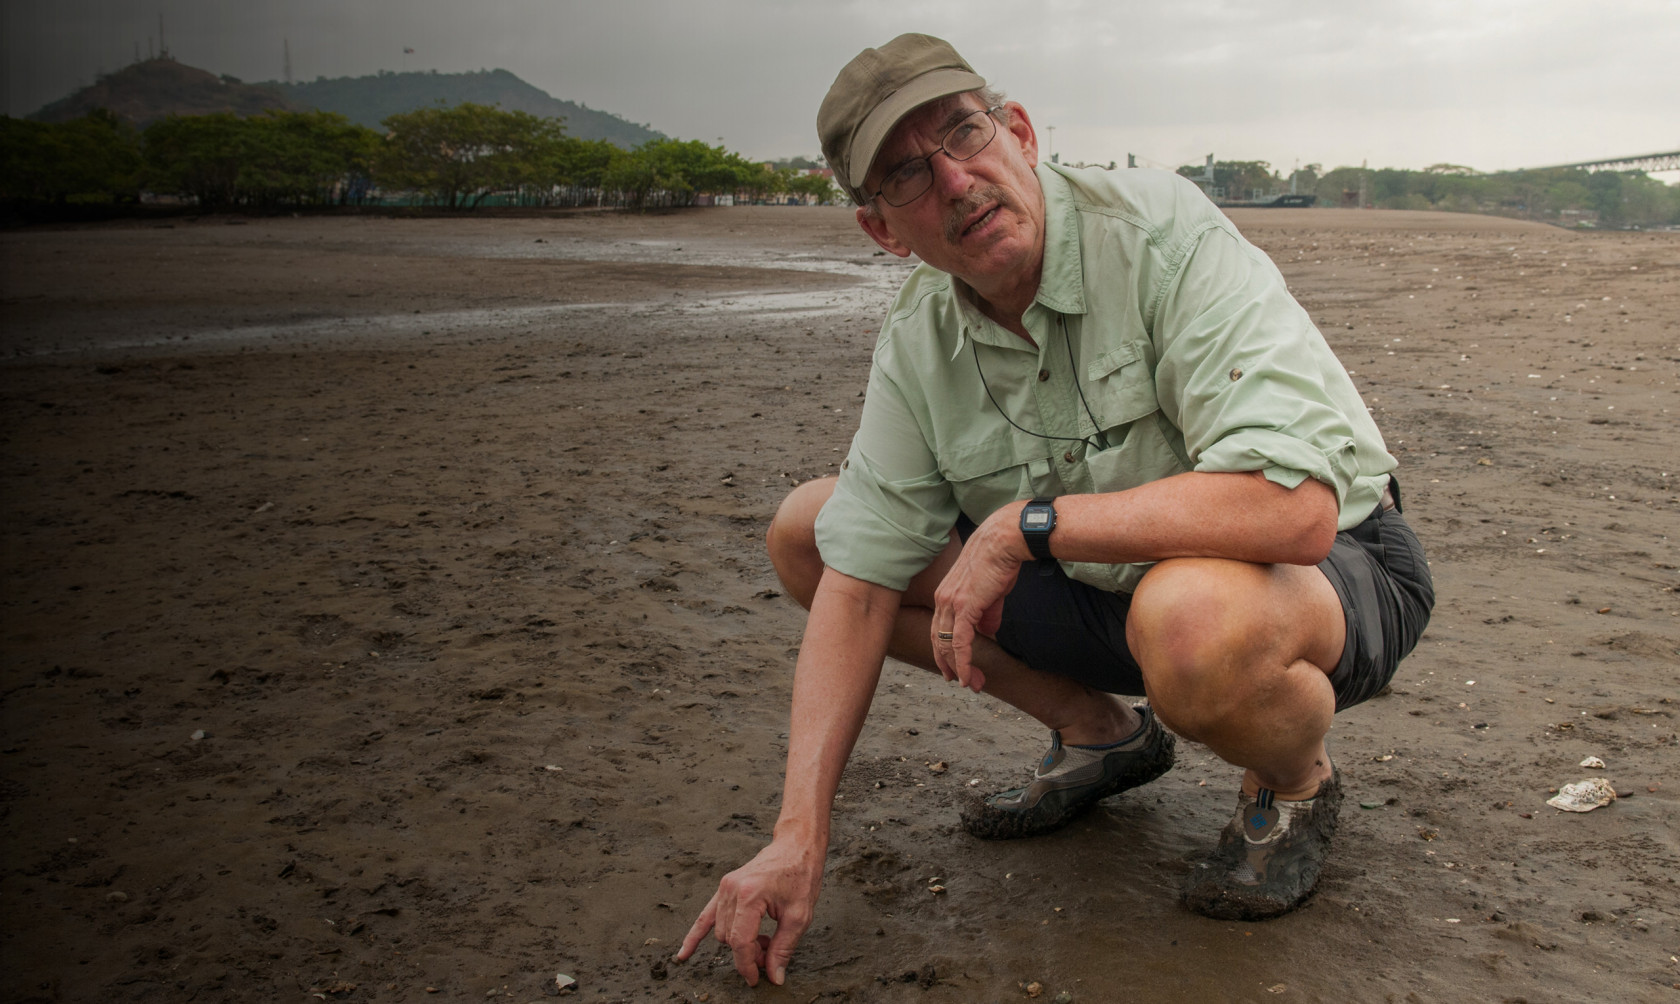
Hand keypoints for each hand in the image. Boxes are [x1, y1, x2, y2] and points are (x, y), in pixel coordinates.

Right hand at [676, 837, 823, 986]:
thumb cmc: (801, 876)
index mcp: (750, 895)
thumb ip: (783, 948)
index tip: (757, 979)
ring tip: (765, 940)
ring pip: (721, 932)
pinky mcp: (724, 888)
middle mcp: (732, 890)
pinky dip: (695, 936)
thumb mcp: (799, 916)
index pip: (740, 942)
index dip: (748, 965)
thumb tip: (774, 976)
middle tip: (771, 952)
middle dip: (747, 954)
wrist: (796, 846)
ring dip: (738, 944)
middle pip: (730, 939)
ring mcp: (725, 888)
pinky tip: (684, 954)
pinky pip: (704, 916)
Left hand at [931, 504, 1027, 691]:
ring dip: (959, 669)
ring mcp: (951, 603)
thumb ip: (986, 613)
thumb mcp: (991, 592)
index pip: (940, 629)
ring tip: (971, 684)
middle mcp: (942, 600)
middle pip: (939, 641)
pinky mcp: (964, 606)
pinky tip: (966, 676)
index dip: (946, 651)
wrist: (1004, 542)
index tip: (955, 669)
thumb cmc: (1000, 562)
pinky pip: (960, 642)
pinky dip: (962, 662)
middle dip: (949, 665)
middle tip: (963, 682)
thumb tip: (988, 631)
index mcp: (945, 595)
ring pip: (947, 645)